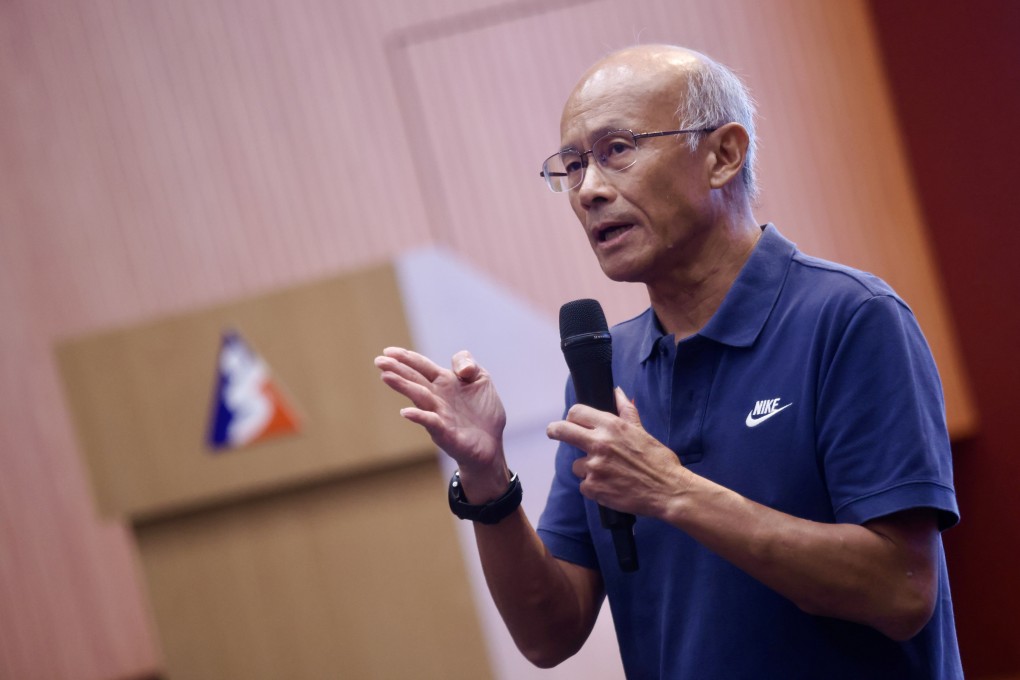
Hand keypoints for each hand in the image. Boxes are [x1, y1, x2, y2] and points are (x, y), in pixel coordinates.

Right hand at [374, 347, 506, 476]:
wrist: (491, 444)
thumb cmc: (482, 412)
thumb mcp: (481, 379)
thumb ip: (468, 364)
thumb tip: (460, 369)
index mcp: (444, 382)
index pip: (421, 366)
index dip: (406, 357)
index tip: (388, 351)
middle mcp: (437, 397)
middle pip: (415, 379)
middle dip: (397, 369)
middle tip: (379, 361)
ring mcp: (439, 415)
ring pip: (419, 397)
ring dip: (403, 386)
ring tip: (386, 376)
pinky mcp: (446, 434)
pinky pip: (431, 423)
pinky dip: (419, 417)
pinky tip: (405, 412)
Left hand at [546, 387, 688, 517]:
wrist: (668, 490)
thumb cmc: (659, 461)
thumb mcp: (641, 431)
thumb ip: (626, 410)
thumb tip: (617, 392)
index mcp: (611, 426)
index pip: (576, 412)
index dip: (572, 417)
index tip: (570, 422)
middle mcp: (599, 443)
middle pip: (561, 431)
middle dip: (554, 431)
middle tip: (553, 432)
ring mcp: (594, 466)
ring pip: (576, 465)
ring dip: (588, 469)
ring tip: (610, 473)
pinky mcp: (594, 488)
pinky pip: (584, 486)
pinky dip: (594, 488)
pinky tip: (611, 487)